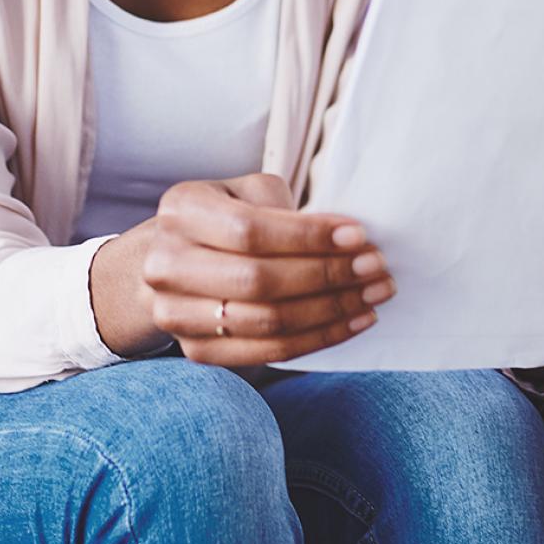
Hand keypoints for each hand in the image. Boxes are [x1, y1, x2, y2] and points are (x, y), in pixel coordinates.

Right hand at [101, 172, 390, 365]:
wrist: (170, 260)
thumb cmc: (224, 217)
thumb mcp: (245, 191)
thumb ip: (284, 207)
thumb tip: (345, 239)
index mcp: (181, 210)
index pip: (249, 230)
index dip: (308, 237)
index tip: (359, 236)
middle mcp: (166, 263)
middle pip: (257, 280)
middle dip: (327, 275)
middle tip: (376, 268)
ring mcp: (175, 313)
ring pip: (266, 322)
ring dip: (330, 310)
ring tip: (372, 295)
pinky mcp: (196, 351)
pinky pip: (266, 352)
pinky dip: (316, 339)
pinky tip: (351, 321)